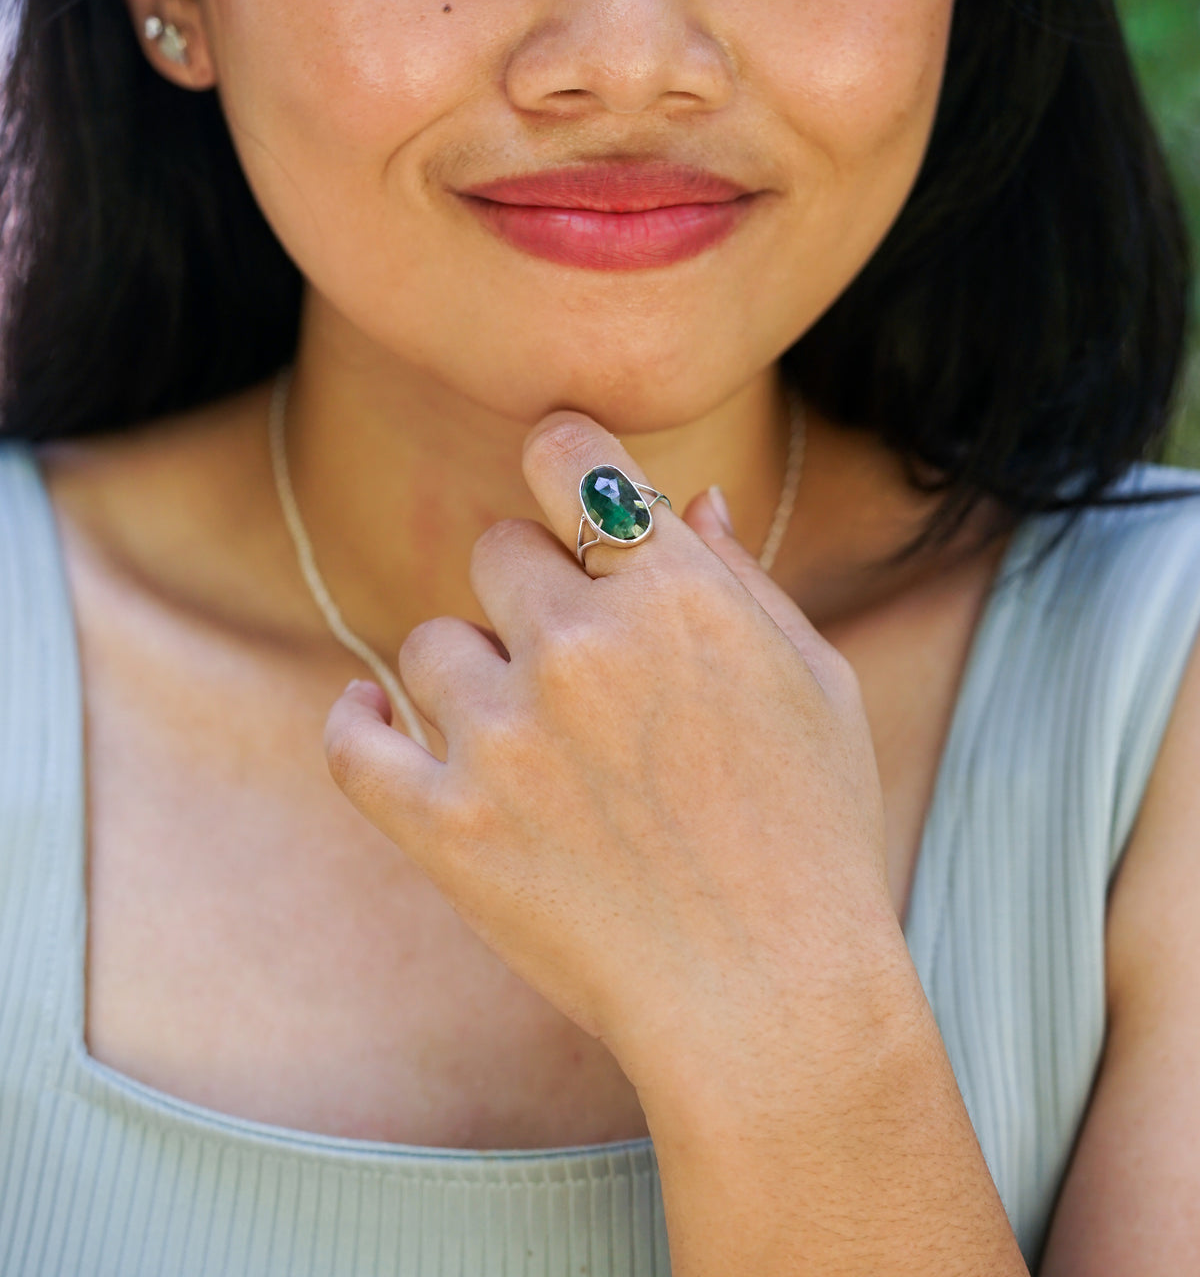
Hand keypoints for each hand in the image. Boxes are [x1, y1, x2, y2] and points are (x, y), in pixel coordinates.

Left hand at [324, 410, 899, 1087]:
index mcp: (675, 595)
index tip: (557, 489)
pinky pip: (353, 740)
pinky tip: (375, 715)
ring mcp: (504, 735)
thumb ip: (741, 578)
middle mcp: (581, 645)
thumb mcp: (814, 684)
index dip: (558, 459)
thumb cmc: (811, 837)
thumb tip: (689, 498)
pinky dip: (358, 722)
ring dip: (469, 678)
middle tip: (573, 668)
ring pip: (430, 645)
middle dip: (530, 594)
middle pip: (494, 550)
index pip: (567, 456)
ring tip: (528, 745)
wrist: (770, 998)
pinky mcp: (444, 823)